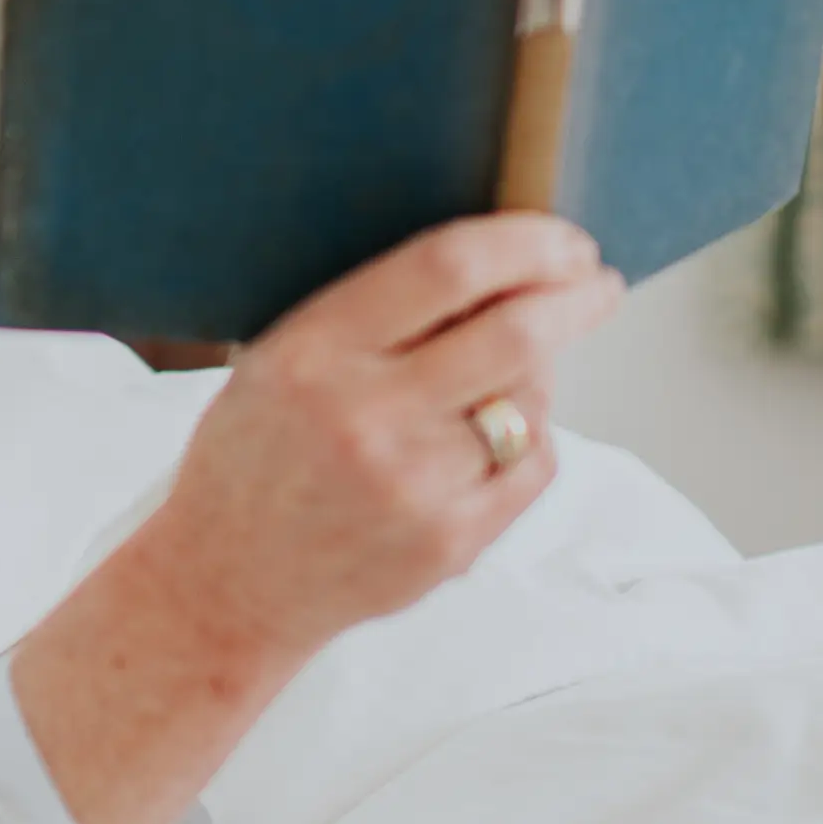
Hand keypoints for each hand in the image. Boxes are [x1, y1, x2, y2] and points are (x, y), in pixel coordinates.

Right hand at [140, 214, 624, 668]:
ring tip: (499, 380)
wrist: (225, 585)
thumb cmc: (255, 457)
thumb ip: (372, 316)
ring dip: (537, 374)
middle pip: (515, 333)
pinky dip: (529, 439)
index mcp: (312, 352)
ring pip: (530, 401)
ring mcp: (412, 486)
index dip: (524, 241)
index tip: (563, 239)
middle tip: (597, 282)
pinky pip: (533, 465)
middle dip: (575, 298)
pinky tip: (491, 441)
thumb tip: (499, 267)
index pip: (446, 268)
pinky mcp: (449, 543)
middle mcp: (364, 415)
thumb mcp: (277, 360)